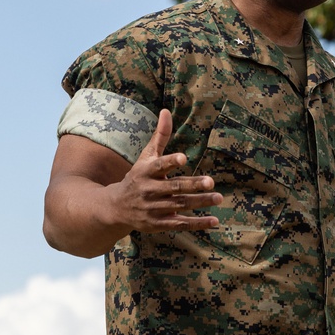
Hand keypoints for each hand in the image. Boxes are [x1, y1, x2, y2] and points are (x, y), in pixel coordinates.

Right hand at [105, 110, 221, 233]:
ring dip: (200, 202)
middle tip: (211, 181)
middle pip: (173, 187)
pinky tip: (214, 221)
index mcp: (145, 171)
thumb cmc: (137, 177)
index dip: (171, 162)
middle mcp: (148, 190)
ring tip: (218, 198)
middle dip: (192, 185)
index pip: (159, 165)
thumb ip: (160, 136)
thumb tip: (166, 111)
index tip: (184, 158)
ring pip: (179, 205)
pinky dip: (197, 223)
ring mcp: (153, 208)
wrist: (116, 207)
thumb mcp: (146, 157)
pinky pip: (180, 224)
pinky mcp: (158, 224)